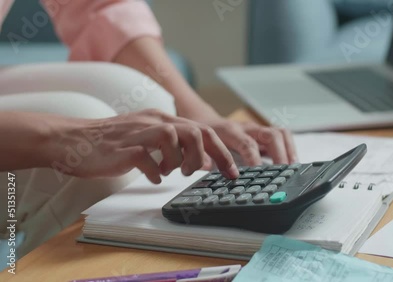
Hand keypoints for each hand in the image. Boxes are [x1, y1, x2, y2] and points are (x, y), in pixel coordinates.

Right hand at [45, 109, 239, 183]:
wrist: (73, 138)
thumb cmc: (112, 142)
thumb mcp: (148, 136)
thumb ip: (174, 145)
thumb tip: (201, 160)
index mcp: (162, 118)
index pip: (203, 130)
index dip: (222, 151)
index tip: (232, 171)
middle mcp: (155, 121)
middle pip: (197, 132)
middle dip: (212, 156)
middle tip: (209, 174)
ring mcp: (140, 133)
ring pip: (176, 140)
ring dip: (180, 162)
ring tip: (169, 171)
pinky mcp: (125, 149)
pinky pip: (149, 160)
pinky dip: (155, 173)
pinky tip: (151, 176)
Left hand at [191, 116, 297, 165]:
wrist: (205, 121)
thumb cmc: (206, 138)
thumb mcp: (203, 148)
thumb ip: (208, 161)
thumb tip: (211, 173)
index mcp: (229, 131)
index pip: (246, 144)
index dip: (254, 159)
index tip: (259, 174)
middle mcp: (247, 128)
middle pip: (271, 135)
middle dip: (280, 154)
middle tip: (283, 172)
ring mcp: (257, 129)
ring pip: (280, 133)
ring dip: (289, 151)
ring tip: (292, 168)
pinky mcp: (263, 134)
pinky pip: (282, 137)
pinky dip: (289, 149)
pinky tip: (291, 164)